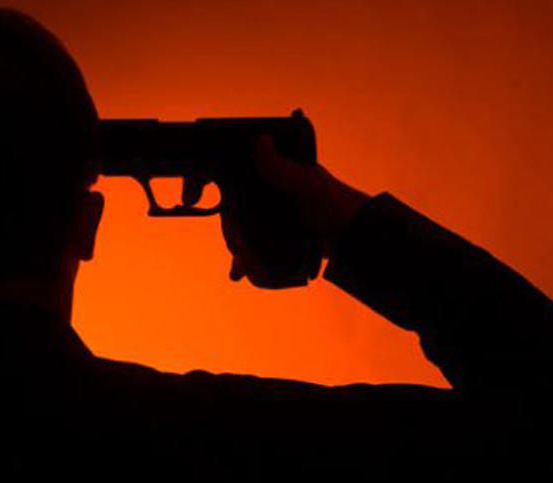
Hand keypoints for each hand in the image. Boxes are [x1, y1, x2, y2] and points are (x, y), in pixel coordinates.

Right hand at [219, 135, 369, 288]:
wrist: (356, 239)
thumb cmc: (337, 204)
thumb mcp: (309, 184)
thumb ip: (283, 168)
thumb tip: (260, 140)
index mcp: (272, 174)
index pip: (230, 176)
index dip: (209, 186)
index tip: (196, 200)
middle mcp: (267, 195)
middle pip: (232, 211)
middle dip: (231, 230)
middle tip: (238, 243)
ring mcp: (271, 220)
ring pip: (240, 233)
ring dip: (238, 249)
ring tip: (244, 262)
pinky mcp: (277, 241)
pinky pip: (253, 251)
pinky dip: (245, 262)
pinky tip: (239, 272)